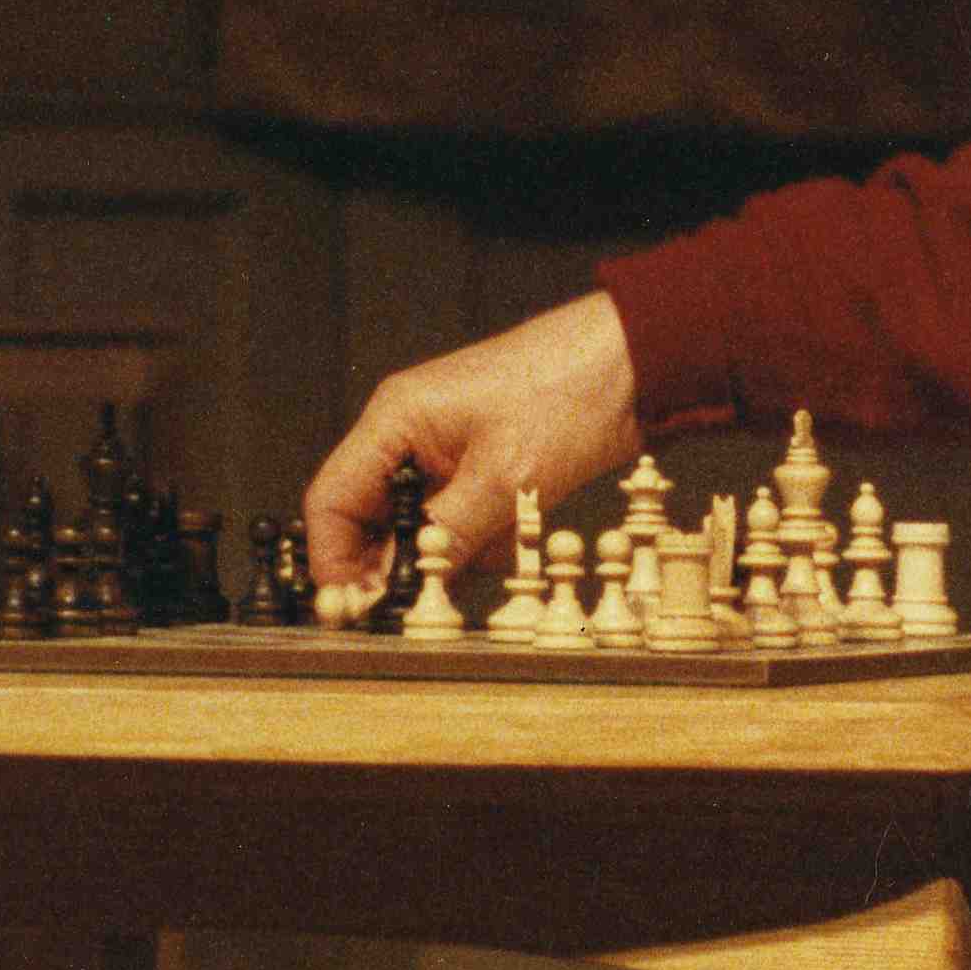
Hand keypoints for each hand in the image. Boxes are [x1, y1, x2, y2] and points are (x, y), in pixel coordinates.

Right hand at [303, 291, 647, 594]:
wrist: (638, 362)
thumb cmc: (570, 390)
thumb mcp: (505, 478)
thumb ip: (447, 535)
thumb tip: (397, 584)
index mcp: (396, 419)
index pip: (332, 500)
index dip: (335, 561)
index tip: (356, 607)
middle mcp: (411, 434)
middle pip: (374, 520)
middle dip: (406, 560)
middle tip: (433, 593)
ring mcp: (447, 451)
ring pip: (423, 528)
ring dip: (457, 551)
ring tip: (505, 538)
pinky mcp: (483, 466)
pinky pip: (462, 521)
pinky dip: (487, 538)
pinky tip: (522, 530)